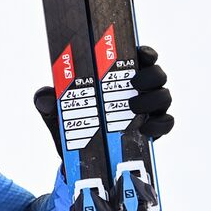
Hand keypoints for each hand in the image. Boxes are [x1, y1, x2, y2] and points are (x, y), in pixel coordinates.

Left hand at [33, 44, 173, 147]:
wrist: (80, 157)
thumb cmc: (72, 125)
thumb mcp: (56, 113)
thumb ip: (48, 102)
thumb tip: (43, 95)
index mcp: (119, 77)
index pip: (140, 57)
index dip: (146, 53)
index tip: (141, 54)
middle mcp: (139, 90)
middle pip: (157, 74)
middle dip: (151, 76)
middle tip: (134, 84)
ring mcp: (149, 109)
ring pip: (164, 96)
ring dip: (153, 100)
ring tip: (133, 108)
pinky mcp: (154, 129)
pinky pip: (166, 123)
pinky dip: (159, 124)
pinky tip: (144, 129)